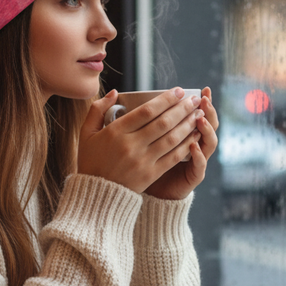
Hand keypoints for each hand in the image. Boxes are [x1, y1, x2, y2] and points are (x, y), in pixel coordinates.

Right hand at [77, 88, 208, 193]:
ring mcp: (142, 161)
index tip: (178, 91)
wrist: (97, 194)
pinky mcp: (151, 174)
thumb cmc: (91, 161)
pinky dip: (186, 144)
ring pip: (171, 138)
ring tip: (199, 113)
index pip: (146, 111)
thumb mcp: (86, 133)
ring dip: (188, 124)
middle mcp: (131, 145)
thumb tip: (115, 92)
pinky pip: (173, 156)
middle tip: (194, 99)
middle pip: (163, 122)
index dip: (166, 99)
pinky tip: (195, 135)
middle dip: (182, 108)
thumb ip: (98, 110)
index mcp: (115, 132)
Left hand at [144, 87, 218, 199]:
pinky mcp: (193, 176)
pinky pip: (200, 165)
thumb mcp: (147, 139)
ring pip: (209, 143)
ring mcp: (197, 161)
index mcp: (186, 134)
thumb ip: (147, 121)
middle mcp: (196, 145)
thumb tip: (136, 100)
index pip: (199, 114)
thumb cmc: (148, 163)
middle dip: (208, 111)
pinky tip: (193, 145)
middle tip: (204, 99)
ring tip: (200, 119)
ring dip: (207, 130)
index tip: (202, 90)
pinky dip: (198, 155)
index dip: (202, 103)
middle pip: (209, 125)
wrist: (154, 192)